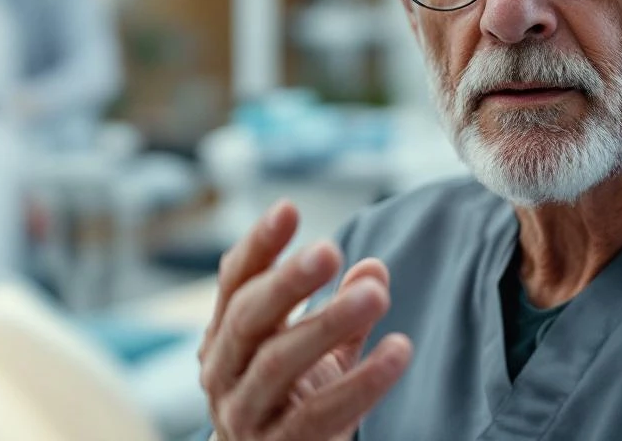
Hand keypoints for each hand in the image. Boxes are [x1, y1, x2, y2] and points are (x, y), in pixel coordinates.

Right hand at [198, 201, 411, 440]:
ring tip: (376, 295)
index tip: (288, 208)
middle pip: (246, 318)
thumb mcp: (316, 347)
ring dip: (328, 324)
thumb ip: (341, 307)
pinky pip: (318, 414)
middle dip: (288, 282)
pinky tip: (398, 351)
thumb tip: (373, 267)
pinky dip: (361, 382)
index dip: (258, 245)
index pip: (234, 281)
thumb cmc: (291, 397)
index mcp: (226, 334)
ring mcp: (245, 413)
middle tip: (330, 249)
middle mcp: (223, 371)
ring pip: (278, 363)